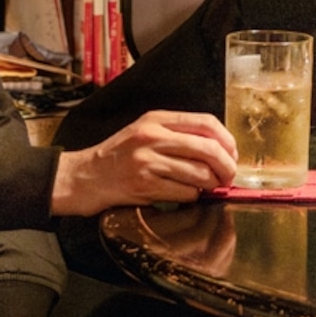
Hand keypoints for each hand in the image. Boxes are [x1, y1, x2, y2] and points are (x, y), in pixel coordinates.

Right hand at [52, 109, 233, 213]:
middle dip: (226, 166)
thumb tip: (218, 147)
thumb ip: (176, 133)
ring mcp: (147, 161)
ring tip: (206, 187)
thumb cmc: (116, 157)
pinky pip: (184, 193)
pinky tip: (184, 195)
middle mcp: (152, 137)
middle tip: (228, 176)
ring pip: (199, 173)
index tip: (232, 154)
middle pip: (208, 149)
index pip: (206, 122)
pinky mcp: (144, 185)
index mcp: (156, 119)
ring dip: (210, 184)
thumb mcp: (143, 132)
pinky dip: (191, 197)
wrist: (83, 177)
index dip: (227, 140)